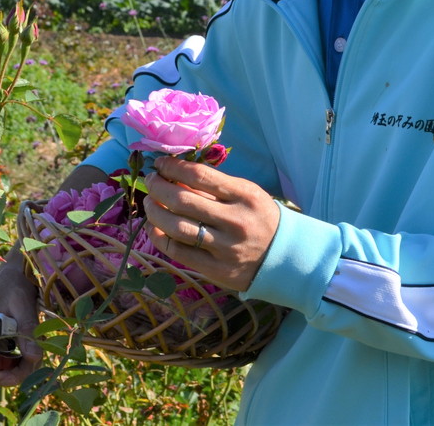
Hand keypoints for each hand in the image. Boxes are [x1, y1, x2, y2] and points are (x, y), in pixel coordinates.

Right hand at [0, 259, 40, 387]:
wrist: (13, 270)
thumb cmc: (16, 282)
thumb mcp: (23, 304)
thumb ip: (28, 329)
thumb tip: (35, 357)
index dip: (0, 376)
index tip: (24, 370)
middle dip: (12, 370)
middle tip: (36, 360)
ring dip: (13, 364)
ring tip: (34, 351)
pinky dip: (10, 356)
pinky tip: (25, 346)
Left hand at [142, 156, 279, 291]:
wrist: (284, 256)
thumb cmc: (260, 218)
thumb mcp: (246, 194)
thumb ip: (214, 186)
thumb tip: (174, 175)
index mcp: (244, 195)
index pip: (200, 176)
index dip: (173, 167)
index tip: (160, 163)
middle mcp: (234, 221)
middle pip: (183, 200)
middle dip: (158, 186)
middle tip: (151, 180)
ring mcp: (224, 247)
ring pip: (176, 227)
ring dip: (154, 212)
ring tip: (149, 202)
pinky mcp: (215, 269)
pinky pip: (178, 252)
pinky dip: (159, 237)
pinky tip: (154, 227)